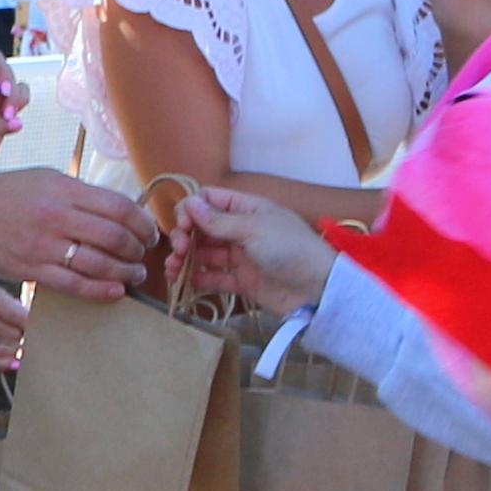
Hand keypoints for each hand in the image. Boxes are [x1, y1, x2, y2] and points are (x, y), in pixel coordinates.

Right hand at [0, 166, 157, 298]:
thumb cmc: (8, 194)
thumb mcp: (47, 179)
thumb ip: (82, 195)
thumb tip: (121, 212)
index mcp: (64, 189)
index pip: (119, 207)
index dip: (143, 223)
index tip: (149, 232)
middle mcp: (57, 216)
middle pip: (115, 237)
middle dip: (138, 250)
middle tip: (143, 255)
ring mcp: (44, 245)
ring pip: (100, 264)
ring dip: (125, 272)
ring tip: (133, 274)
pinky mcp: (32, 270)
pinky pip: (75, 285)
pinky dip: (101, 290)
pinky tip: (115, 291)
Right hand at [169, 184, 335, 314]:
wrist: (318, 289)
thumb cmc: (291, 249)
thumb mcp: (254, 229)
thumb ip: (219, 221)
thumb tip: (189, 203)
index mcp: (248, 209)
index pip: (211, 200)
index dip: (192, 209)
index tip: (183, 225)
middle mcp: (242, 230)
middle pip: (204, 228)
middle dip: (186, 236)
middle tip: (180, 250)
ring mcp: (242, 256)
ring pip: (206, 253)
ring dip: (186, 259)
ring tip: (172, 269)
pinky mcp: (243, 282)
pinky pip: (215, 277)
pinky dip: (198, 278)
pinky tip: (184, 281)